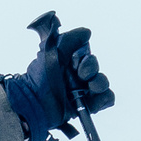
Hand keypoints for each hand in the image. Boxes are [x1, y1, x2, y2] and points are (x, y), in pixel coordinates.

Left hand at [3, 15, 115, 140]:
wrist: (34, 101)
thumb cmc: (40, 77)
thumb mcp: (51, 51)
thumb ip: (69, 39)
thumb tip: (87, 32)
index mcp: (70, 64)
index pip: (88, 56)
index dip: (85, 58)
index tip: (75, 61)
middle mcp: (77, 77)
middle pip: (96, 69)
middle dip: (91, 68)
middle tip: (81, 74)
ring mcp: (83, 92)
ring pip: (102, 84)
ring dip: (100, 82)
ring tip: (91, 86)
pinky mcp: (87, 107)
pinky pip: (106, 100)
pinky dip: (104, 99)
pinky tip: (94, 100)